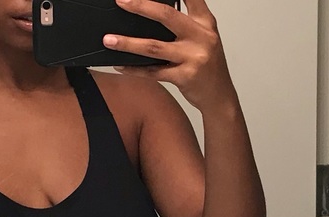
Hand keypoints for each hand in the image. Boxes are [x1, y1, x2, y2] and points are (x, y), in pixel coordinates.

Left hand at [103, 0, 235, 111]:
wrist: (219, 95)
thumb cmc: (208, 67)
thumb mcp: (203, 39)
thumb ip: (185, 24)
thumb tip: (153, 14)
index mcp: (205, 23)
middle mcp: (201, 36)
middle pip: (167, 16)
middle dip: (141, 6)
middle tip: (121, 1)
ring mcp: (193, 57)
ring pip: (154, 47)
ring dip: (128, 43)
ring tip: (109, 40)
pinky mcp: (184, 77)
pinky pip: (153, 72)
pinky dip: (134, 69)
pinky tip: (120, 65)